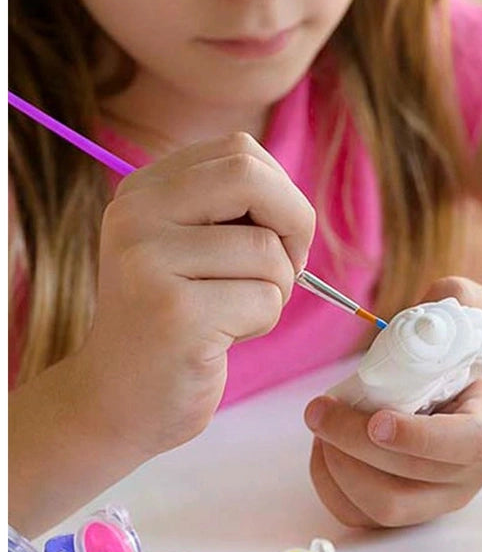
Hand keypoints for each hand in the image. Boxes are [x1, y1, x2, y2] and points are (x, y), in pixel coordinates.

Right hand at [71, 132, 314, 460]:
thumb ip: (231, 211)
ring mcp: (149, 263)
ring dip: (276, 290)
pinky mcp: (176, 315)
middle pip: (253, 178)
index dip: (280, 194)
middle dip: (294, 225)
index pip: (240, 151)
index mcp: (142, 190)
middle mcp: (136, 215)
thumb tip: (295, 205)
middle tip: (285, 267)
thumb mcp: (189, 249)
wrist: (116, 400)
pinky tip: (223, 339)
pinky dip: (263, 322)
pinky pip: (265, 300)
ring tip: (234, 314)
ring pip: (269, 253)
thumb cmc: (173, 323)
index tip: (274, 237)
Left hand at [305, 277, 481, 527]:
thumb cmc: (471, 350)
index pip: (466, 444)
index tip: (377, 420)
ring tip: (321, 427)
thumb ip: (454, 299)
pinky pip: (363, 516)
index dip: (419, 438)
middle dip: (354, 444)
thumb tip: (422, 313)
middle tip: (318, 410)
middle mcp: (472, 470)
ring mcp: (441, 496)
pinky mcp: (411, 509)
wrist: (478, 392)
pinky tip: (325, 449)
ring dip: (340, 469)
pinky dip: (332, 486)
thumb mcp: (474, 310)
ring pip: (385, 507)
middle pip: (411, 478)